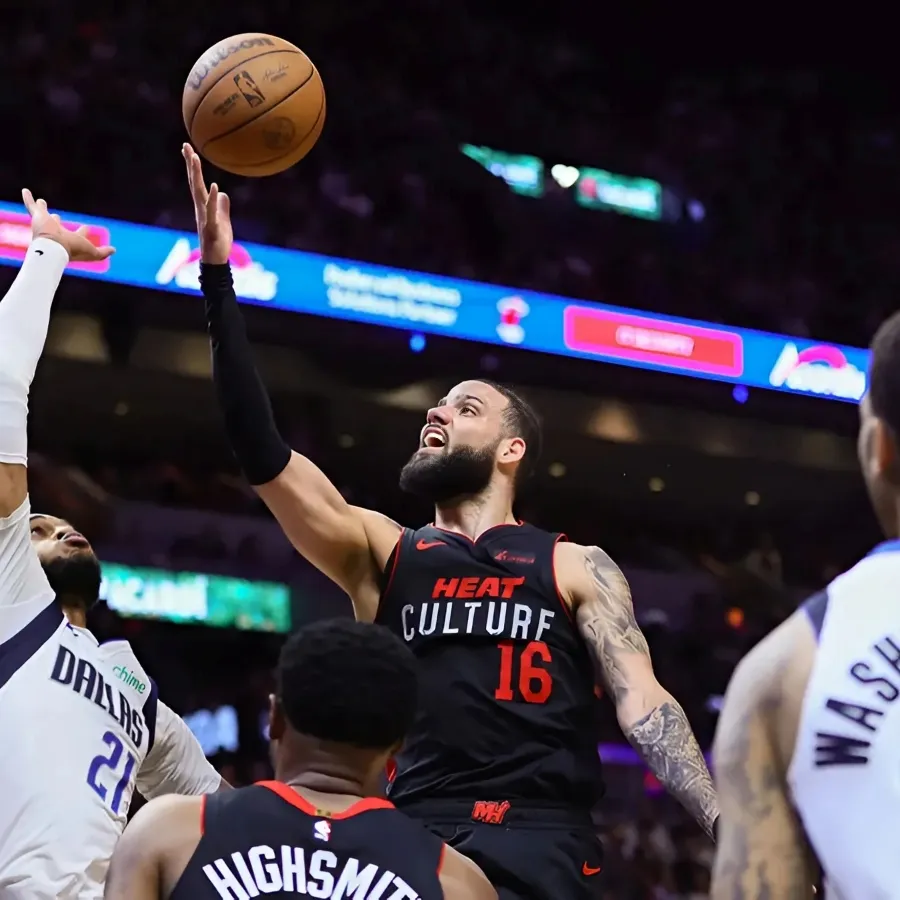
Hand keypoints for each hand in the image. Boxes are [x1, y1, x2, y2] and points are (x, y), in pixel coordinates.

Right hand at [22, 189, 114, 262]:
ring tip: (41, 202)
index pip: (78, 234)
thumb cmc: (72, 250)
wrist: (52, 247)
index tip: (87, 227)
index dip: (83, 231)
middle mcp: (56, 231)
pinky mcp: (37, 216)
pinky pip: (30, 205)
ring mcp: (45, 224)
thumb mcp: (92, 252)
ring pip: (42, 214)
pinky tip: (26, 191)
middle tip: (56, 216)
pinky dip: (28, 198)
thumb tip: (114, 250)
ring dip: (41, 209)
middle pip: (57, 224)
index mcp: (70, 239)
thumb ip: (102, 252)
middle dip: (56, 221)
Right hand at [183, 143, 232, 264]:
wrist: (215, 261)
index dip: (192, 166)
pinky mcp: (211, 228)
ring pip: (199, 193)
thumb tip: (221, 192)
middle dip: (190, 164)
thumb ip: (221, 206)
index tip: (188, 148)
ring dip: (196, 175)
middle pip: (194, 183)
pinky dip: (211, 198)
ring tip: (195, 158)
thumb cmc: (218, 242)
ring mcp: (204, 217)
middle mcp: (200, 209)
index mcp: (203, 206)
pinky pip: (211, 211)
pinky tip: (213, 185)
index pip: (196, 182)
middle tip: (186, 146)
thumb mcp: (223, 220)